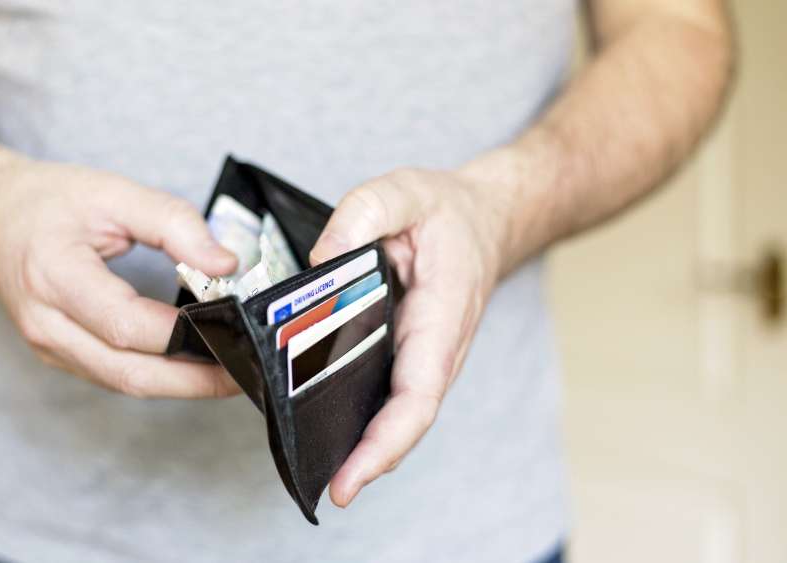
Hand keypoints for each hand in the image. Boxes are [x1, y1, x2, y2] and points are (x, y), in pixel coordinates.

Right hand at [0, 157, 241, 397]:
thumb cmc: (46, 200)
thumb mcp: (113, 192)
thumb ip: (174, 223)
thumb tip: (226, 264)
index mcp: (54, 275)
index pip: (126, 324)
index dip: (185, 335)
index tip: (235, 329)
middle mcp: (46, 322)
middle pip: (128, 373)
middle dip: (193, 382)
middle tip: (245, 374)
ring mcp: (48, 345)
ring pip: (122, 382)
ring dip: (179, 385)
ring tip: (229, 371)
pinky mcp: (58, 353)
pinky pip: (112, 375)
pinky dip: (155, 375)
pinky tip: (191, 364)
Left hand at [309, 167, 508, 506]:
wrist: (485, 219)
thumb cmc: (448, 211)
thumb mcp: (405, 190)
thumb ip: (362, 213)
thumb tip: (320, 257)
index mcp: (441, 314)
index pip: (418, 392)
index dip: (387, 440)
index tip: (352, 475)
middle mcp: (439, 347)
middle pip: (408, 419)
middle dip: (371, 460)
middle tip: (328, 489)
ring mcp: (427, 355)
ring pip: (400, 413)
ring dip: (368, 447)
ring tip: (320, 472)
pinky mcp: (412, 353)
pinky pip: (392, 395)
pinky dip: (368, 422)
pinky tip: (333, 433)